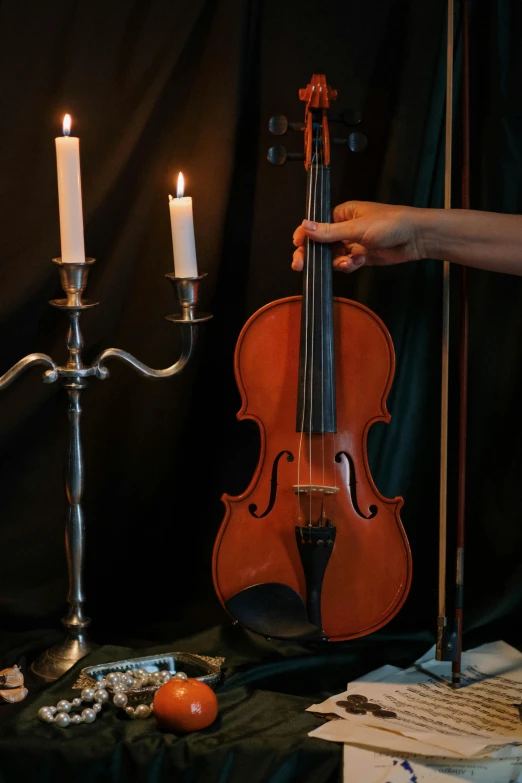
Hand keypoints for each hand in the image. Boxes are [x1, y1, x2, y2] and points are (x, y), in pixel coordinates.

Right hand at [292, 201, 426, 272]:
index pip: (316, 224)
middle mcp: (345, 228)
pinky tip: (359, 262)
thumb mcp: (357, 228)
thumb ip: (329, 231)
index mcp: (342, 213)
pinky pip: (347, 263)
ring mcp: (353, 243)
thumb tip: (304, 226)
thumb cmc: (390, 224)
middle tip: (301, 266)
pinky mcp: (361, 256)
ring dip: (336, 262)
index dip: (304, 235)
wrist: (416, 237)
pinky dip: (349, 265)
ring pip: (333, 256)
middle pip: (321, 243)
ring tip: (347, 262)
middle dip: (313, 255)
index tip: (296, 246)